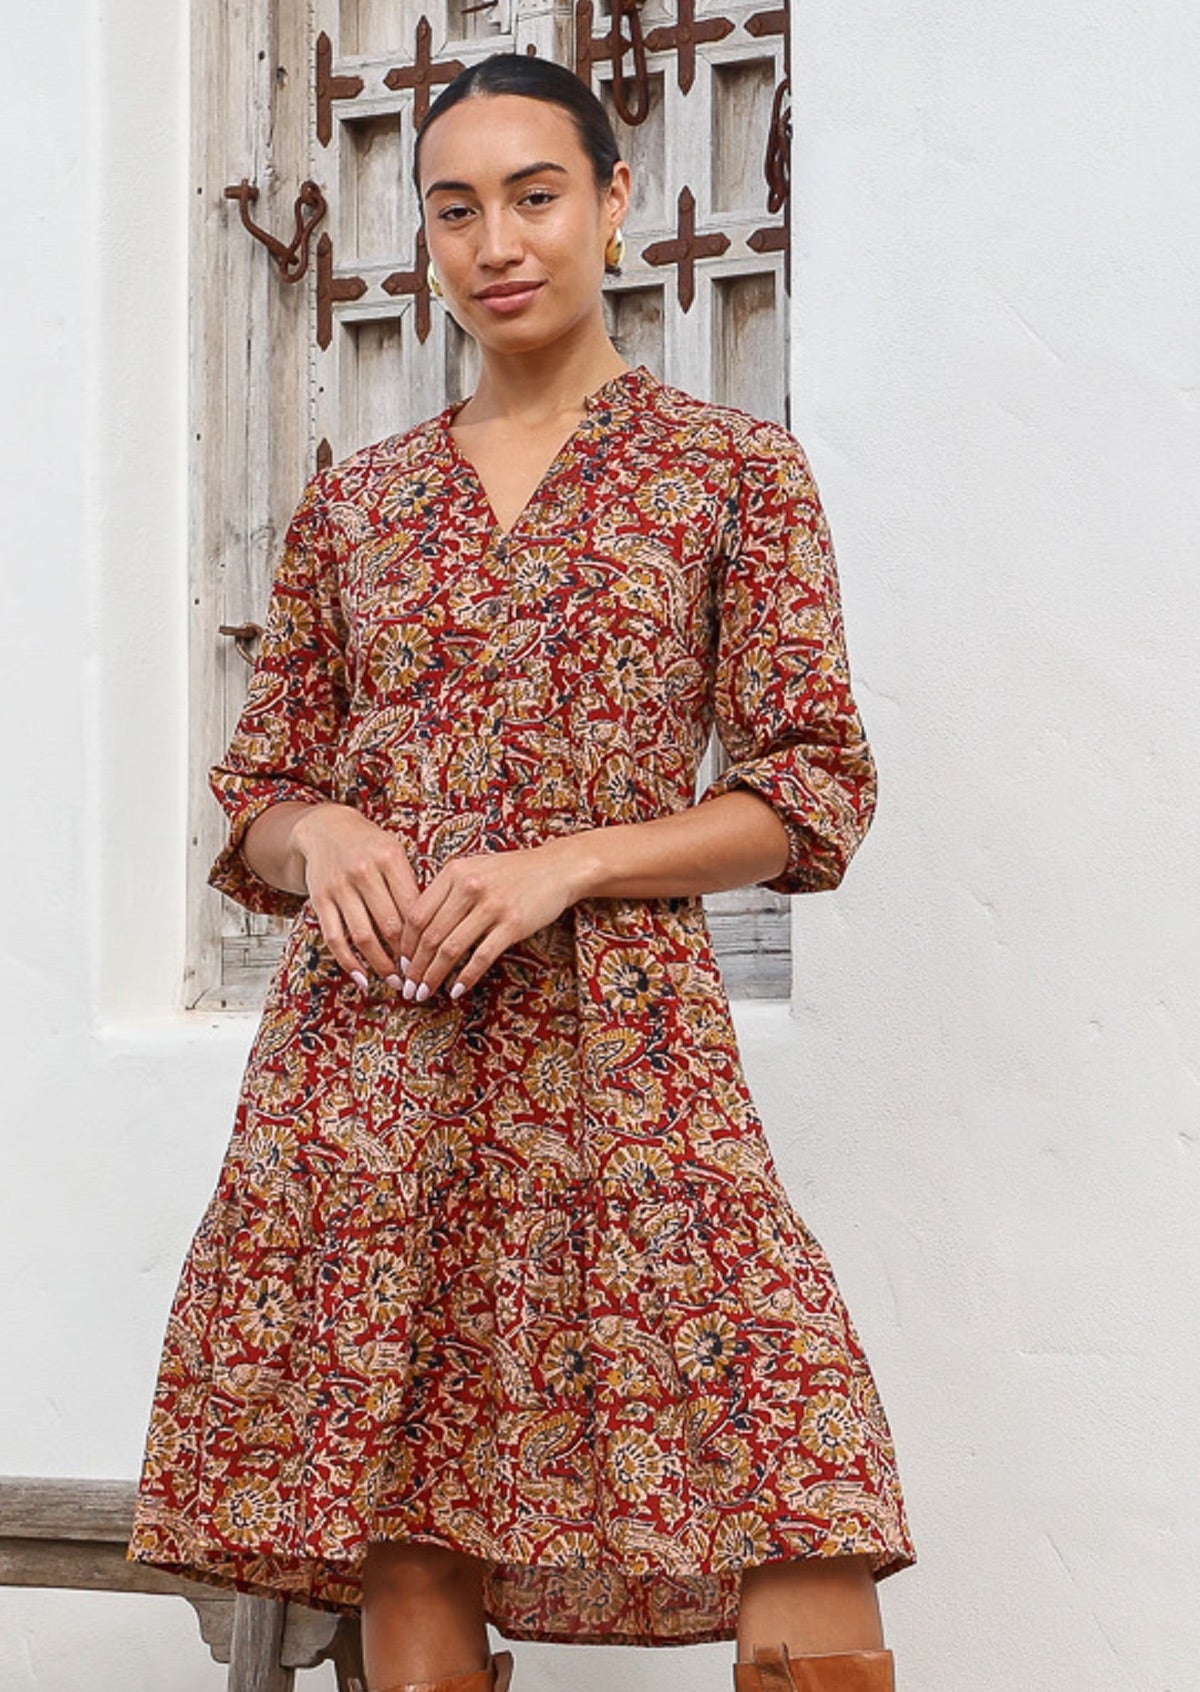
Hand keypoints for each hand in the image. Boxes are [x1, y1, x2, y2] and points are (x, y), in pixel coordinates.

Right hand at [289, 802, 419, 986]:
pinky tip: (362, 979)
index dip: (423, 938)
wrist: (326, 828)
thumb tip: (431, 930)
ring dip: (381, 965)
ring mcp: (339, 887)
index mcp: (389, 859)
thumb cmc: (370, 846)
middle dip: (405, 957)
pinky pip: (334, 938)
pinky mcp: (319, 899)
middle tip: (418, 977)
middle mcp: (363, 872)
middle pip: (390, 925)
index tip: (433, 958)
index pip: (412, 907)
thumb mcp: (395, 854)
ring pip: (362, 936)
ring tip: (395, 982)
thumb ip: (410, 886)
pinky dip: (349, 963)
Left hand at [398, 838, 584, 1002]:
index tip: (402, 963)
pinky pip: (482, 957)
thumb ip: (447, 892)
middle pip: (430, 935)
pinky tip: (456, 991)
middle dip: (415, 967)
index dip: (404, 944)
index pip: (417, 914)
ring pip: (451, 949)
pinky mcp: (513, 924)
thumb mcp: (474, 870)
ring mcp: (492, 906)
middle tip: (408, 987)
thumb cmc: (512, 873)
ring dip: (434, 976)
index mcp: (453, 872)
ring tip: (425, 993)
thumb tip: (418, 930)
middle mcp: (469, 887)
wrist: (557, 868)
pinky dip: (465, 977)